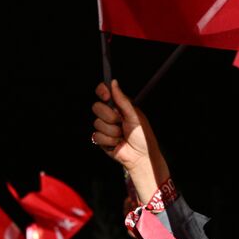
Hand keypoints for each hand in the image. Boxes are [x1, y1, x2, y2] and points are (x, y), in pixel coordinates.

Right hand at [91, 80, 166, 199]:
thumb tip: (114, 83)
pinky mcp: (101, 139)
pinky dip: (109, 140)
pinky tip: (117, 143)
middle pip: (96, 107)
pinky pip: (97, 135)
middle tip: (120, 122)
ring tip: (122, 135)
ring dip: (112, 131)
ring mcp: (104, 127)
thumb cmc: (142, 136)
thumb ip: (122, 100)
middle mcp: (110, 115)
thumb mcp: (135, 115)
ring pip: (97, 122)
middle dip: (109, 116)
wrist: (141, 156)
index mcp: (119, 106)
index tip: (106, 96)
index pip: (104, 93)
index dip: (102, 92)